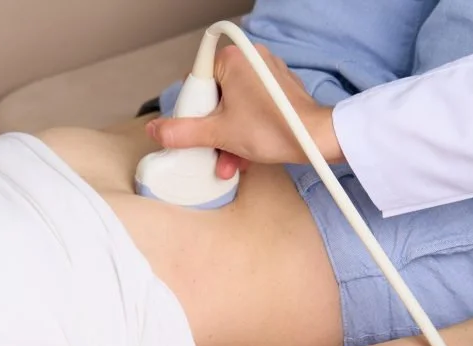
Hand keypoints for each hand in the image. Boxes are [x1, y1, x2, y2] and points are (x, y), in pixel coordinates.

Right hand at [145, 44, 342, 177]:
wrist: (315, 139)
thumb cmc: (276, 129)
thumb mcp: (219, 134)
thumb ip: (182, 132)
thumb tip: (157, 130)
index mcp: (233, 60)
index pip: (196, 82)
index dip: (192, 111)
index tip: (197, 128)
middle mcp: (250, 60)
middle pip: (214, 97)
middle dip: (212, 129)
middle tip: (213, 146)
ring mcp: (266, 73)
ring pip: (232, 106)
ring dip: (227, 135)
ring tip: (230, 158)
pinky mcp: (277, 89)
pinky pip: (251, 108)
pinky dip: (244, 129)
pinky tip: (244, 152)